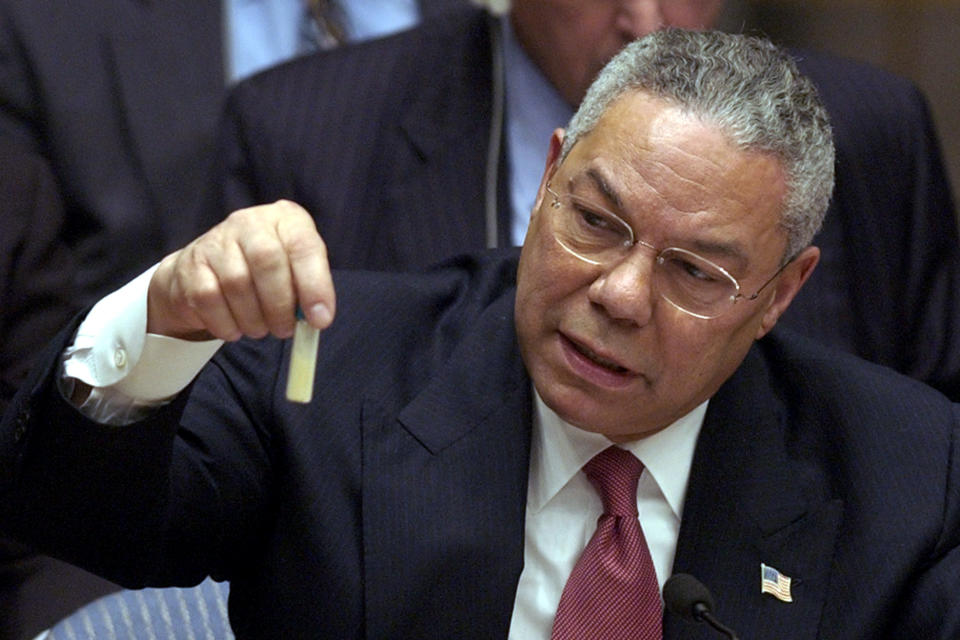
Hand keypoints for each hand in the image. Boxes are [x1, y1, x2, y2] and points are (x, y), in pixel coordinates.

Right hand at [147, 200, 334, 340]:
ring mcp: (216, 241)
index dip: (315, 285)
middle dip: (280, 305)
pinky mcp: (190, 264)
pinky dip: (227, 323)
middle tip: (284, 330)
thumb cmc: (262, 271)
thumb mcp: (292, 270)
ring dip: (253, 319)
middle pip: (267, 260)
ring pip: (237, 283)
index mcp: (284, 219)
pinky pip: (209, 299)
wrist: (207, 267)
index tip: (320, 320)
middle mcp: (249, 222)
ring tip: (260, 329)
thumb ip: (307, 289)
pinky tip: (235, 328)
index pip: (303, 246)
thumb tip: (317, 318)